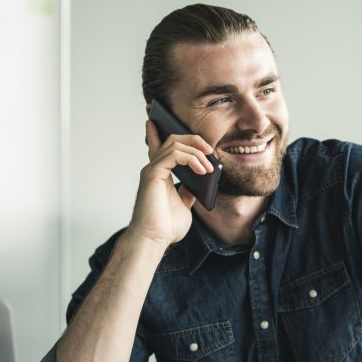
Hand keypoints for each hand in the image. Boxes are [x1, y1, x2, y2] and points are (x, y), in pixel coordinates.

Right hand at [127, 120, 213, 247]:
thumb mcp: (184, 205)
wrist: (153, 240)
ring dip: (196, 151)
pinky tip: (201, 169)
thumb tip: (201, 182)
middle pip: (172, 139)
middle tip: (209, 150)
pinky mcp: (153, 173)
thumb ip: (189, 191)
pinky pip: (173, 154)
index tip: (169, 122)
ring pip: (175, 143)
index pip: (161, 147)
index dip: (163, 132)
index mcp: (159, 175)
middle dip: (193, 139)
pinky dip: (190, 158)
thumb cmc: (165, 227)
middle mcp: (154, 169)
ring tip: (209, 166)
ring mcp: (152, 170)